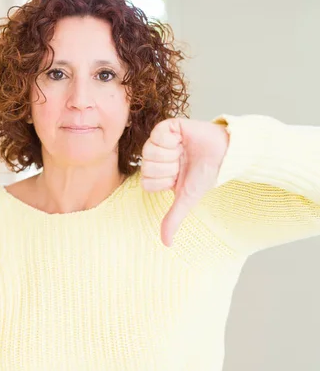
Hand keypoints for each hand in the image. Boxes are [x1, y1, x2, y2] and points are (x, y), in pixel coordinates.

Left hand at [140, 117, 228, 246]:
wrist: (224, 155)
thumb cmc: (206, 175)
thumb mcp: (187, 200)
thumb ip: (173, 219)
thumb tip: (166, 244)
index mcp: (157, 173)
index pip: (146, 181)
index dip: (165, 181)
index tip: (178, 177)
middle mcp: (155, 157)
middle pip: (146, 167)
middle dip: (169, 169)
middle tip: (182, 163)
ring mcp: (159, 141)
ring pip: (149, 152)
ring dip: (172, 155)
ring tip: (183, 152)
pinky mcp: (167, 126)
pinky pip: (157, 135)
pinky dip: (172, 140)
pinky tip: (182, 140)